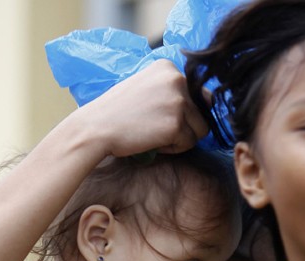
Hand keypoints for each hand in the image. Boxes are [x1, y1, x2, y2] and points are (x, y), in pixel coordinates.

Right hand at [74, 59, 208, 156]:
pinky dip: (173, 149)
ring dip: (181, 138)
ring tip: (155, 135)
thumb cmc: (116, 112)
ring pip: (200, 130)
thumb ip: (172, 91)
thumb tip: (208, 102)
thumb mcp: (146, 88)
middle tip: (156, 128)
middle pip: (203, 112)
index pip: (198, 94)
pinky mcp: (177, 124)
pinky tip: (152, 142)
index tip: (159, 116)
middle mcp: (178, 79)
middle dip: (185, 125)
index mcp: (169, 67)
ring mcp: (179, 101)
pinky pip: (188, 144)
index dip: (183, 112)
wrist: (95, 128)